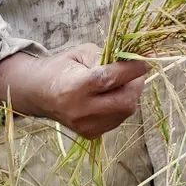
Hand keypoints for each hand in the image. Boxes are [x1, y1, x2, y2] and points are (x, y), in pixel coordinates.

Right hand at [0, 44, 147, 139]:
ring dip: (131, 94)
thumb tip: (136, 59)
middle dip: (136, 84)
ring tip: (122, 82)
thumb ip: (108, 56)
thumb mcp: (83, 52)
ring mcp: (86, 125)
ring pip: (125, 111)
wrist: (39, 93)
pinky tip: (112, 95)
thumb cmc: (63, 67)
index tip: (145, 61)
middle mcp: (81, 110)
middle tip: (135, 72)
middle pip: (125, 101)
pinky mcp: (90, 134)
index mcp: (76, 87)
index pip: (111, 79)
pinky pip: (118, 119)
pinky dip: (122, 105)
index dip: (133, 69)